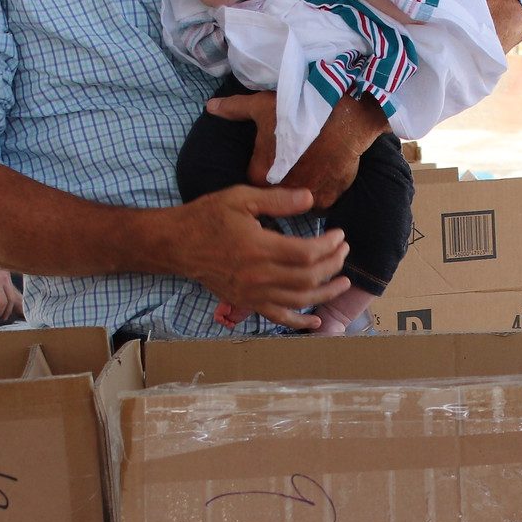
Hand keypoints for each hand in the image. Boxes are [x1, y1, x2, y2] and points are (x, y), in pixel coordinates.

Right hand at [166, 185, 349, 331]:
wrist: (178, 244)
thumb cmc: (208, 217)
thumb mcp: (241, 198)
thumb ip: (277, 200)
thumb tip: (310, 198)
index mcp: (259, 248)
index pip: (306, 253)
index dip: (329, 246)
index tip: (339, 235)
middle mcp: (258, 276)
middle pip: (308, 277)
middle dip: (332, 265)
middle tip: (344, 251)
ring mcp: (253, 294)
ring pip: (299, 301)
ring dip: (326, 293)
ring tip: (343, 283)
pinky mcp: (246, 303)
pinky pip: (277, 318)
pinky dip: (299, 323)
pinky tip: (316, 322)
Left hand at [202, 89, 384, 210]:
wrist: (343, 116)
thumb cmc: (298, 111)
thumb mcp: (262, 106)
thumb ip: (235, 109)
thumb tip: (210, 107)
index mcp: (260, 175)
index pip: (256, 178)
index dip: (266, 164)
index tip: (276, 153)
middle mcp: (280, 193)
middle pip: (278, 190)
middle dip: (284, 178)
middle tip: (295, 158)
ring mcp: (306, 199)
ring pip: (300, 198)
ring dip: (303, 186)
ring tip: (312, 164)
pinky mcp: (329, 199)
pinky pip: (322, 199)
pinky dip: (323, 188)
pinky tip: (326, 170)